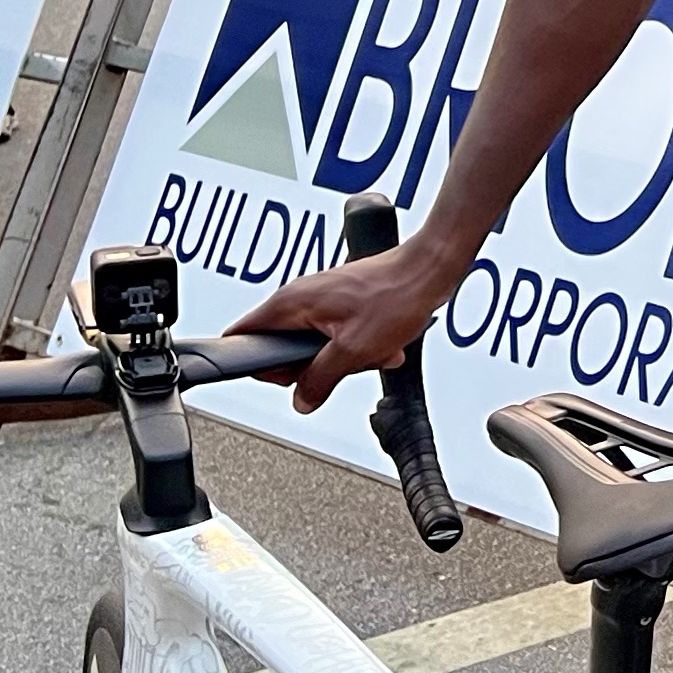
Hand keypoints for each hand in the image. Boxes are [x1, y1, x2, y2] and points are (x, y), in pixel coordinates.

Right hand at [241, 239, 459, 411]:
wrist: (429, 271)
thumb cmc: (395, 296)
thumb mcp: (353, 351)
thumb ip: (319, 380)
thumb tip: (302, 400)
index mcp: (290, 303)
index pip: (242, 335)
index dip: (257, 365)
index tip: (283, 378)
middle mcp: (300, 298)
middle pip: (282, 349)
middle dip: (313, 366)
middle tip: (341, 364)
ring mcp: (321, 300)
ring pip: (315, 346)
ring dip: (344, 358)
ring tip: (371, 351)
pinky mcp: (341, 303)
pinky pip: (338, 337)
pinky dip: (360, 347)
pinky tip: (382, 346)